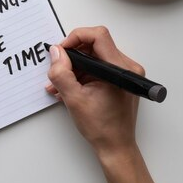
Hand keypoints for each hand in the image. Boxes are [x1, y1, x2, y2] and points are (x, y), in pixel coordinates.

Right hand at [46, 26, 144, 158]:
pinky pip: (98, 67)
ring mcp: (124, 73)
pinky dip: (82, 73)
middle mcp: (126, 67)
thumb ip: (62, 74)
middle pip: (95, 45)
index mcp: (120, 69)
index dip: (76, 38)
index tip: (62, 50)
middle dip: (72, 55)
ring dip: (74, 67)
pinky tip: (69, 87)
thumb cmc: (102, 128)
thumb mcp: (74, 100)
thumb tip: (56, 53)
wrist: (116, 147)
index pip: (98, 36)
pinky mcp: (119, 79)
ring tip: (59, 83)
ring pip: (94, 56)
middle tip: (58, 67)